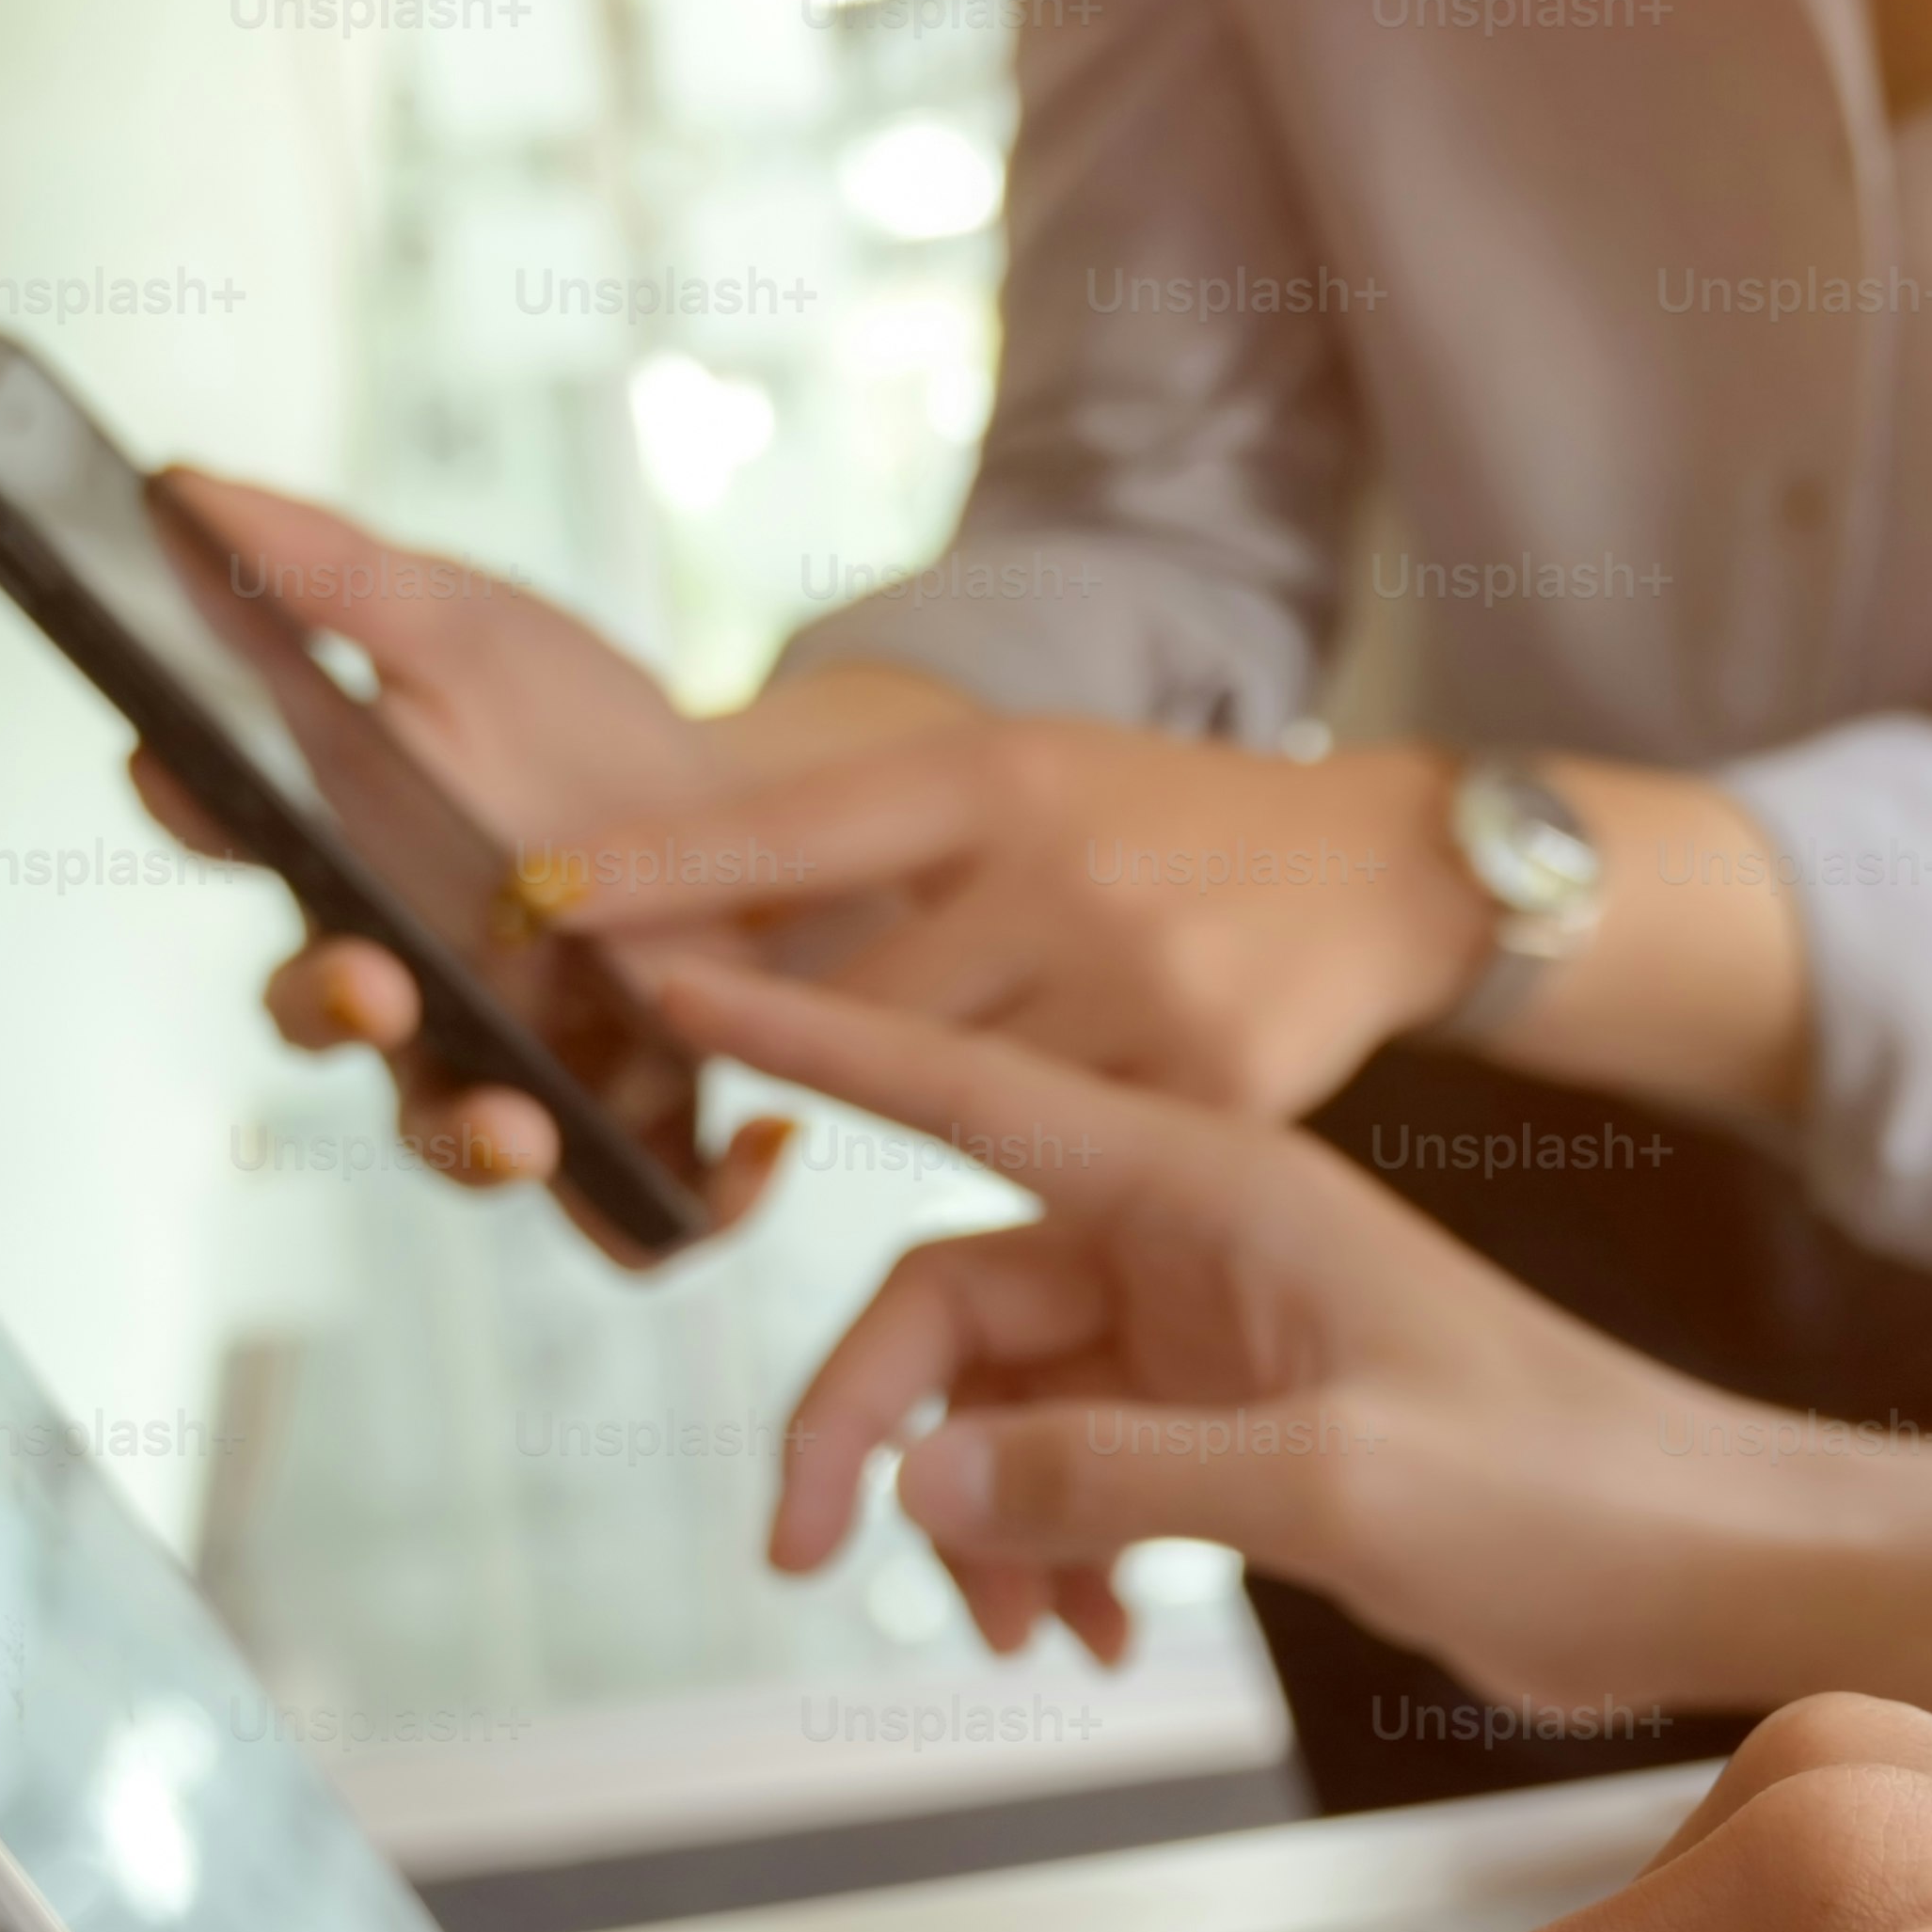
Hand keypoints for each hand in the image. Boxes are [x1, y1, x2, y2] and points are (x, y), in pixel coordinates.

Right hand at [134, 470, 795, 1250]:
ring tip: (523, 1130)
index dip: (186, 798)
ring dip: (473, 1146)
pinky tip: (759, 1149)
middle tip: (367, 980)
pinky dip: (690, 1208)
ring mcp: (508, 1062)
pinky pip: (635, 1215)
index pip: (226, 825)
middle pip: (320, 1015)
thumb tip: (182, 484)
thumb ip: (336, 575)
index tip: (173, 761)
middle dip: (328, 1007)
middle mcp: (403, 976)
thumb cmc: (577, 724)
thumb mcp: (469, 628)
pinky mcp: (627, 1124)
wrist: (757, 818)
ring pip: (451, 1134)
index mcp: (342, 849)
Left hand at [559, 721, 1494, 1121]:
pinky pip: (1061, 1158)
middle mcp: (1066, 875)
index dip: (665, 868)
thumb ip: (874, 836)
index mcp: (1004, 776)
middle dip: (803, 1035)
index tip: (545, 896)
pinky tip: (1074, 1123)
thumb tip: (674, 895)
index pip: (795, 828)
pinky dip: (1043, 1152)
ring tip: (967, 1067)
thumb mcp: (1026, 774)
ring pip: (951, 1095)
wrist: (1386, 870)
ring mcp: (1141, 990)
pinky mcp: (1209, 1095)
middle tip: (739, 1046)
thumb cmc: (1164, 821)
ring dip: (933, 1099)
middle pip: (859, 1007)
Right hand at [641, 955, 1804, 1689]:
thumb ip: (1112, 1473)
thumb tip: (921, 1476)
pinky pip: (1076, 1467)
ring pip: (1000, 1401)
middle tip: (815, 1560)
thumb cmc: (1570, 1490)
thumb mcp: (1331, 1486)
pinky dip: (1057, 1554)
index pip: (962, 1093)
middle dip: (871, 1428)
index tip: (681, 981)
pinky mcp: (1230, 1422)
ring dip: (978, 1521)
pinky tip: (1096, 1640)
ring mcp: (1204, 1334)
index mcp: (1212, 1190)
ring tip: (1026, 1641)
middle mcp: (1190, 1242)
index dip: (812, 1041)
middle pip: (947, 1297)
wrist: (1703, 1562)